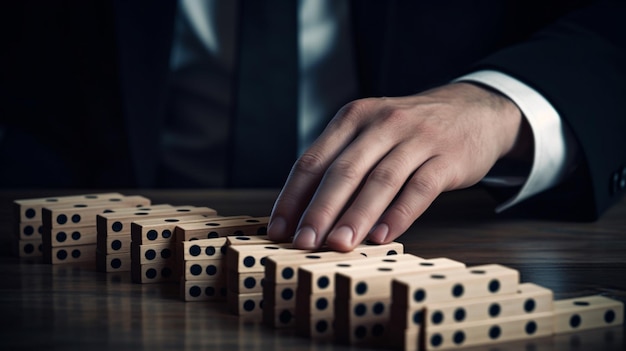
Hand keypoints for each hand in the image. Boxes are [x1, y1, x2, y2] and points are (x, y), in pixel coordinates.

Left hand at [267, 82, 527, 250]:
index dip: (293, 197)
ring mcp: (417, 138)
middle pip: (343, 171)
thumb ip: (342, 162)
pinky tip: (383, 236)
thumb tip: (304, 211)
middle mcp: (382, 123)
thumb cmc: (411, 130)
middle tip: (303, 243)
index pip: (313, 160)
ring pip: (380, 181)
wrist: (474, 110)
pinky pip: (420, 188)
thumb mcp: (372, 131)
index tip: (278, 229)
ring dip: (356, 217)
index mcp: (354, 117)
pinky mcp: (447, 157)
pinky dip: (400, 214)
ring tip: (338, 245)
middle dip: (319, 211)